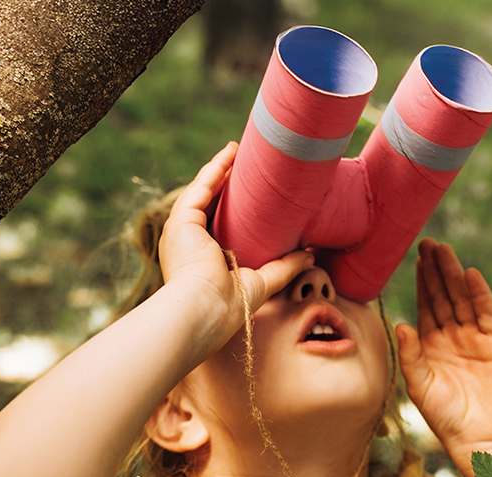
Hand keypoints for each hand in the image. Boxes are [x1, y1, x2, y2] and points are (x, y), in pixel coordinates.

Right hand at [158, 142, 313, 341]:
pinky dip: (213, 171)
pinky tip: (228, 155)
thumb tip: (311, 254)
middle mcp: (188, 243)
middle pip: (209, 204)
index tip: (253, 189)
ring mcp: (182, 232)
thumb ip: (284, 267)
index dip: (234, 206)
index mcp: (201, 258)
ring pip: (202, 192)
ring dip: (219, 169)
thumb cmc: (229, 306)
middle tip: (245, 163)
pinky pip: (199, 189)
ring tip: (236, 150)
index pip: (218, 224)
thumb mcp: (262, 282)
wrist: (205, 312)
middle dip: (225, 182)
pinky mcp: (181, 222)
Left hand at [397, 238, 491, 453]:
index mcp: (432, 343)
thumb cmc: (445, 416)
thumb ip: (410, 356)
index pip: (426, 305)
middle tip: (428, 242)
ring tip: (445, 249)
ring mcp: (476, 337)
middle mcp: (453, 335)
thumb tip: (400, 324)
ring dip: (454, 274)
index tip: (415, 257)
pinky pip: (487, 313)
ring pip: (463, 298)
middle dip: (436, 269)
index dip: (422, 282)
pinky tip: (471, 275)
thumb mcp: (420, 385)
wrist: (478, 436)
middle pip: (444, 295)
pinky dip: (480, 294)